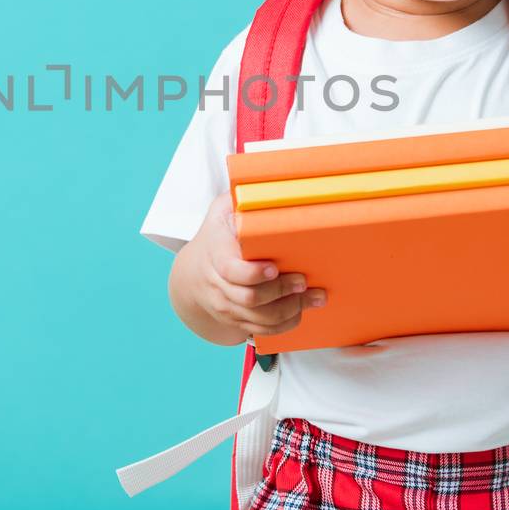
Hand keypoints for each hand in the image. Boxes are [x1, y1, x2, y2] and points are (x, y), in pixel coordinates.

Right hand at [172, 191, 327, 342]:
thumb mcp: (221, 210)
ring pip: (260, 318)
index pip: (229, 270)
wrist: (192, 276)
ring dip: (291, 309)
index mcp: (215, 254)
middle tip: (304, 280)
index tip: (274, 268)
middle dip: (281, 292)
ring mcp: (227, 306)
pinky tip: (303, 310)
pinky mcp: (238, 320)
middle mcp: (218, 285)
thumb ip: (239, 197)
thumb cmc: (216, 236)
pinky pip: (263, 330)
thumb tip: (266, 180)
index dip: (252, 274)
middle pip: (250, 298)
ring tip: (316, 296)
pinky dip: (285, 324)